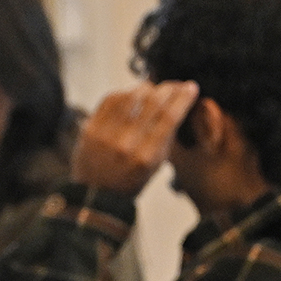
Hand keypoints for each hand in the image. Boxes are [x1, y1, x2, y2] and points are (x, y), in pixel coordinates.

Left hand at [70, 81, 200, 196]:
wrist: (94, 195)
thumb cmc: (129, 180)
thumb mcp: (156, 166)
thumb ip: (167, 136)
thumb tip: (179, 104)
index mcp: (145, 156)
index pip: (169, 117)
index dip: (183, 98)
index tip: (190, 87)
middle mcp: (125, 143)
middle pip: (153, 102)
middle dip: (169, 88)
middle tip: (175, 85)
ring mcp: (105, 134)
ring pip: (132, 95)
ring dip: (148, 87)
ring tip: (155, 89)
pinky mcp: (90, 128)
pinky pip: (111, 99)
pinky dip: (126, 92)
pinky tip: (133, 95)